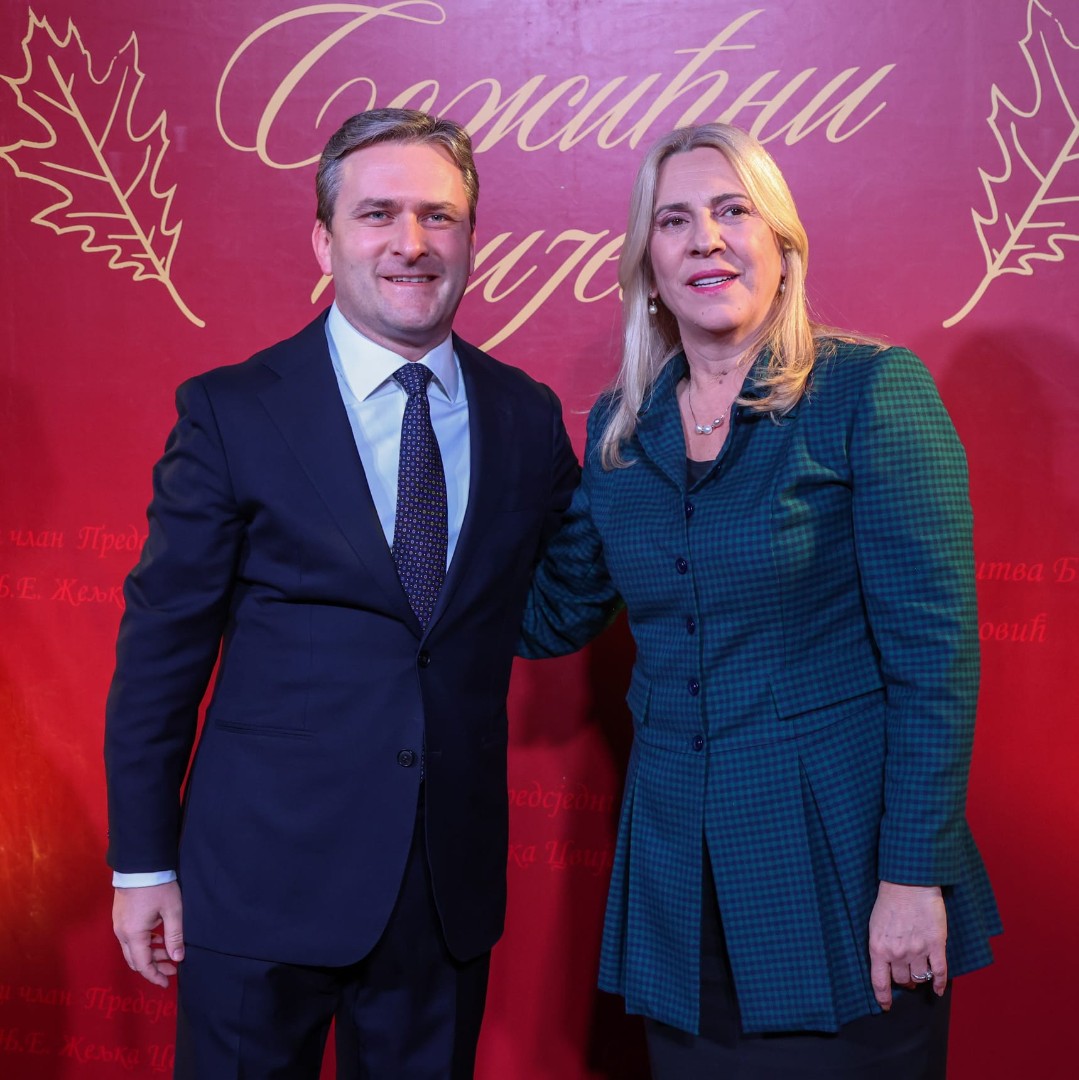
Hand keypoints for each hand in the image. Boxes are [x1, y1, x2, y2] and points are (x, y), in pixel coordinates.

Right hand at [112, 881, 184, 987]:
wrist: (140, 864)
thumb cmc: (158, 886)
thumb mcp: (172, 911)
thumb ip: (175, 936)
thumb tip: (178, 958)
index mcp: (133, 935)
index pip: (143, 965)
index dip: (155, 976)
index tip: (168, 983)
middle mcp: (122, 933)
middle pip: (135, 959)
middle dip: (154, 967)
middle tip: (172, 968)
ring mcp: (119, 925)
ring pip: (132, 949)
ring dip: (150, 954)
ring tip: (169, 953)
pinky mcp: (121, 917)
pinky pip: (131, 938)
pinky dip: (144, 943)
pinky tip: (158, 938)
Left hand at [868, 880, 946, 1008]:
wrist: (908, 884)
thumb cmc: (888, 901)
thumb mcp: (875, 925)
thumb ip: (880, 945)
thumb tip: (885, 962)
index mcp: (878, 948)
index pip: (879, 982)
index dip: (883, 997)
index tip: (886, 1006)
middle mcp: (898, 954)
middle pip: (902, 980)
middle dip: (903, 982)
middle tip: (905, 979)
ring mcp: (918, 951)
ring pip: (919, 978)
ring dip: (918, 981)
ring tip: (919, 979)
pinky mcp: (936, 946)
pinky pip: (939, 973)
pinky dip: (940, 984)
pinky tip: (939, 990)